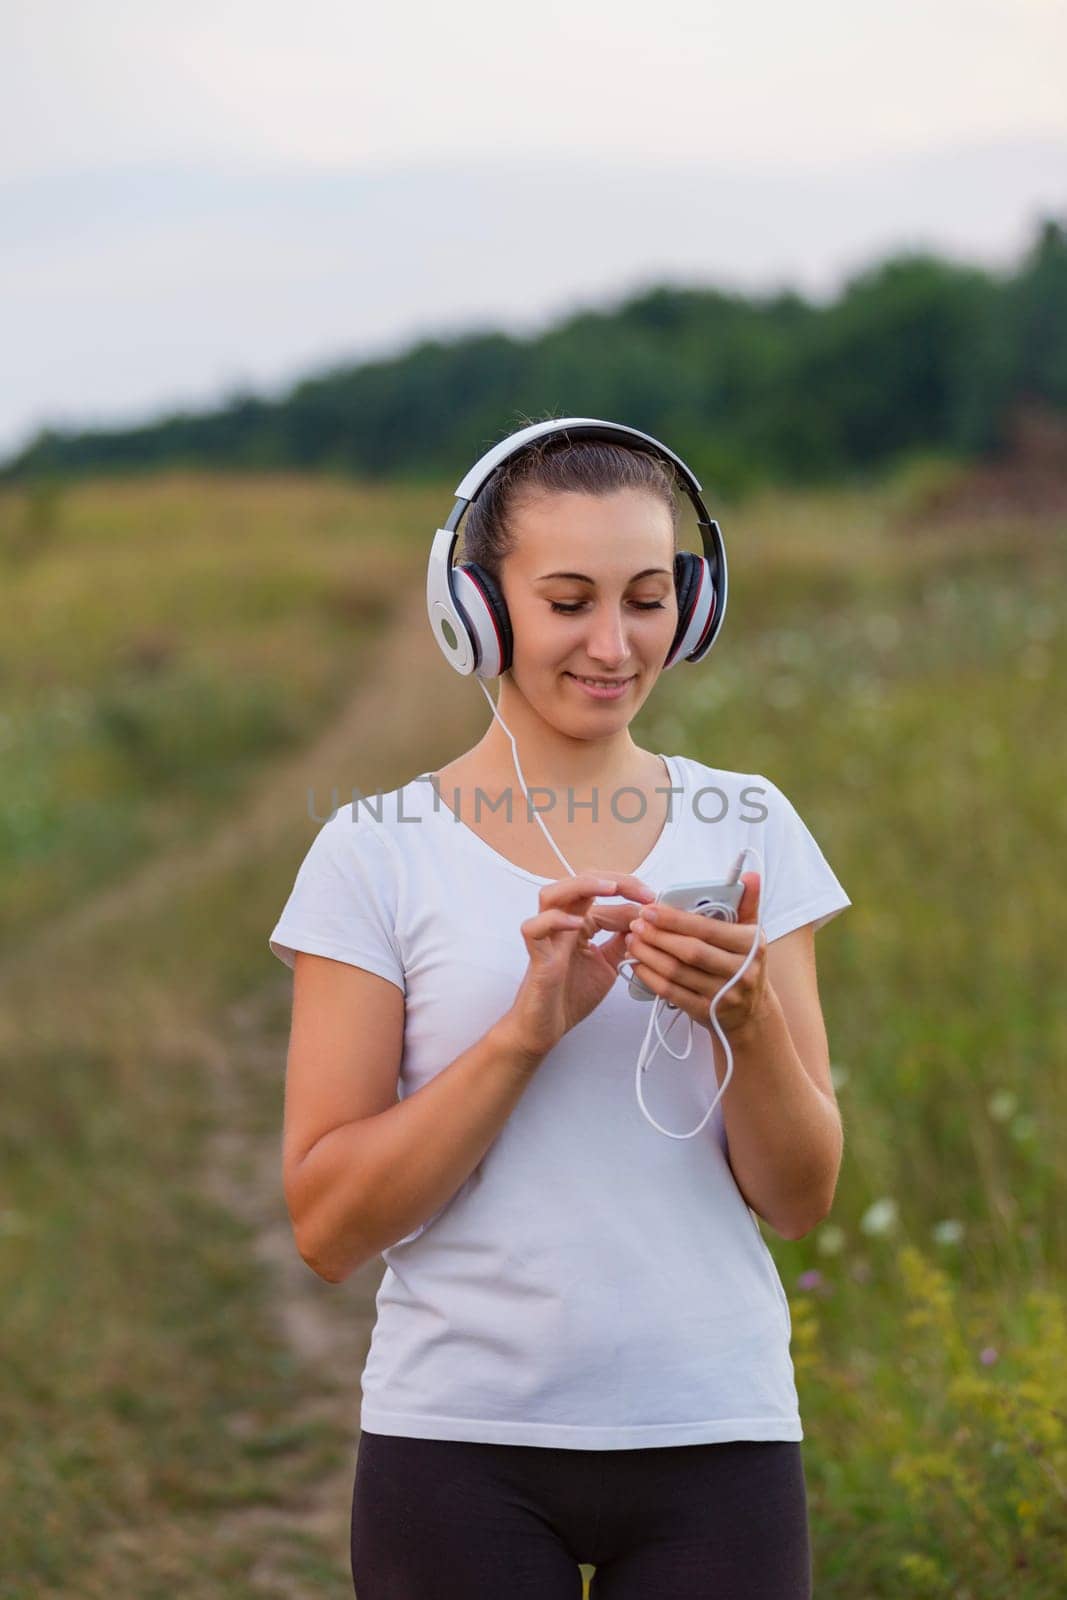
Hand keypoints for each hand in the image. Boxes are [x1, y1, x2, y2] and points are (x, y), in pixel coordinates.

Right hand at [505, 870, 657, 1058]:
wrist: (547, 1028)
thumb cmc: (571, 996)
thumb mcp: (608, 965)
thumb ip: (622, 942)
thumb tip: (643, 922)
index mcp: (579, 924)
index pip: (603, 894)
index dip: (631, 894)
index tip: (656, 902)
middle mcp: (561, 924)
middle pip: (580, 882)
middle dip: (615, 880)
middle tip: (643, 893)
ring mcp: (547, 938)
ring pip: (551, 895)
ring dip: (582, 886)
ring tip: (610, 889)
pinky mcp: (537, 957)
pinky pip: (534, 929)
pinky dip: (555, 920)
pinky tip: (578, 924)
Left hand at [623, 872, 770, 1036]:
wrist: (751, 1012)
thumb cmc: (745, 963)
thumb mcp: (752, 933)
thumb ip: (748, 902)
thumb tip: (750, 875)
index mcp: (751, 946)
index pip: (708, 929)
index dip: (676, 919)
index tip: (650, 909)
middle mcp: (741, 972)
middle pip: (691, 952)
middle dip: (658, 936)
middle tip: (635, 923)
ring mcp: (723, 996)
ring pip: (678, 973)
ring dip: (649, 955)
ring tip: (632, 940)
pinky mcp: (705, 1013)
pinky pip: (672, 993)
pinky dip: (651, 978)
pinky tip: (637, 964)